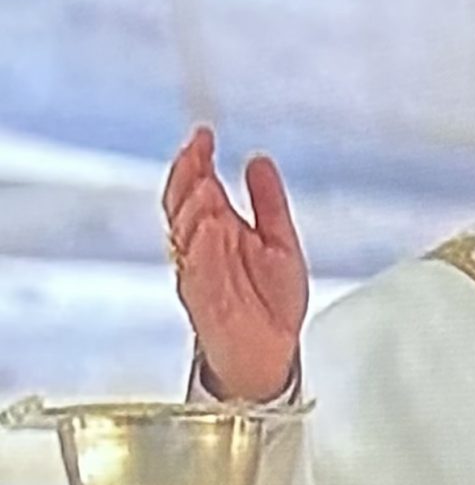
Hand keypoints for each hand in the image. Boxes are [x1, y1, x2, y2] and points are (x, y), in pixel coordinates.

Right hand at [163, 127, 309, 401]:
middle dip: (188, 176)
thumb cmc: (271, 301)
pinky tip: (210, 228)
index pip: (197, 186)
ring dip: (193, 207)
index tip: (203, 134)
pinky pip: (198, 271)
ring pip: (186, 233)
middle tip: (197, 151)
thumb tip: (258, 160)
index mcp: (220, 229)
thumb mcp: (280, 241)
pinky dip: (203, 249)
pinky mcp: (205, 299)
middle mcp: (205, 247)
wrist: (273, 351)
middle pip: (184, 204)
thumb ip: (268, 202)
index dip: (196, 159)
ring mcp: (201, 271)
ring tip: (205, 183)